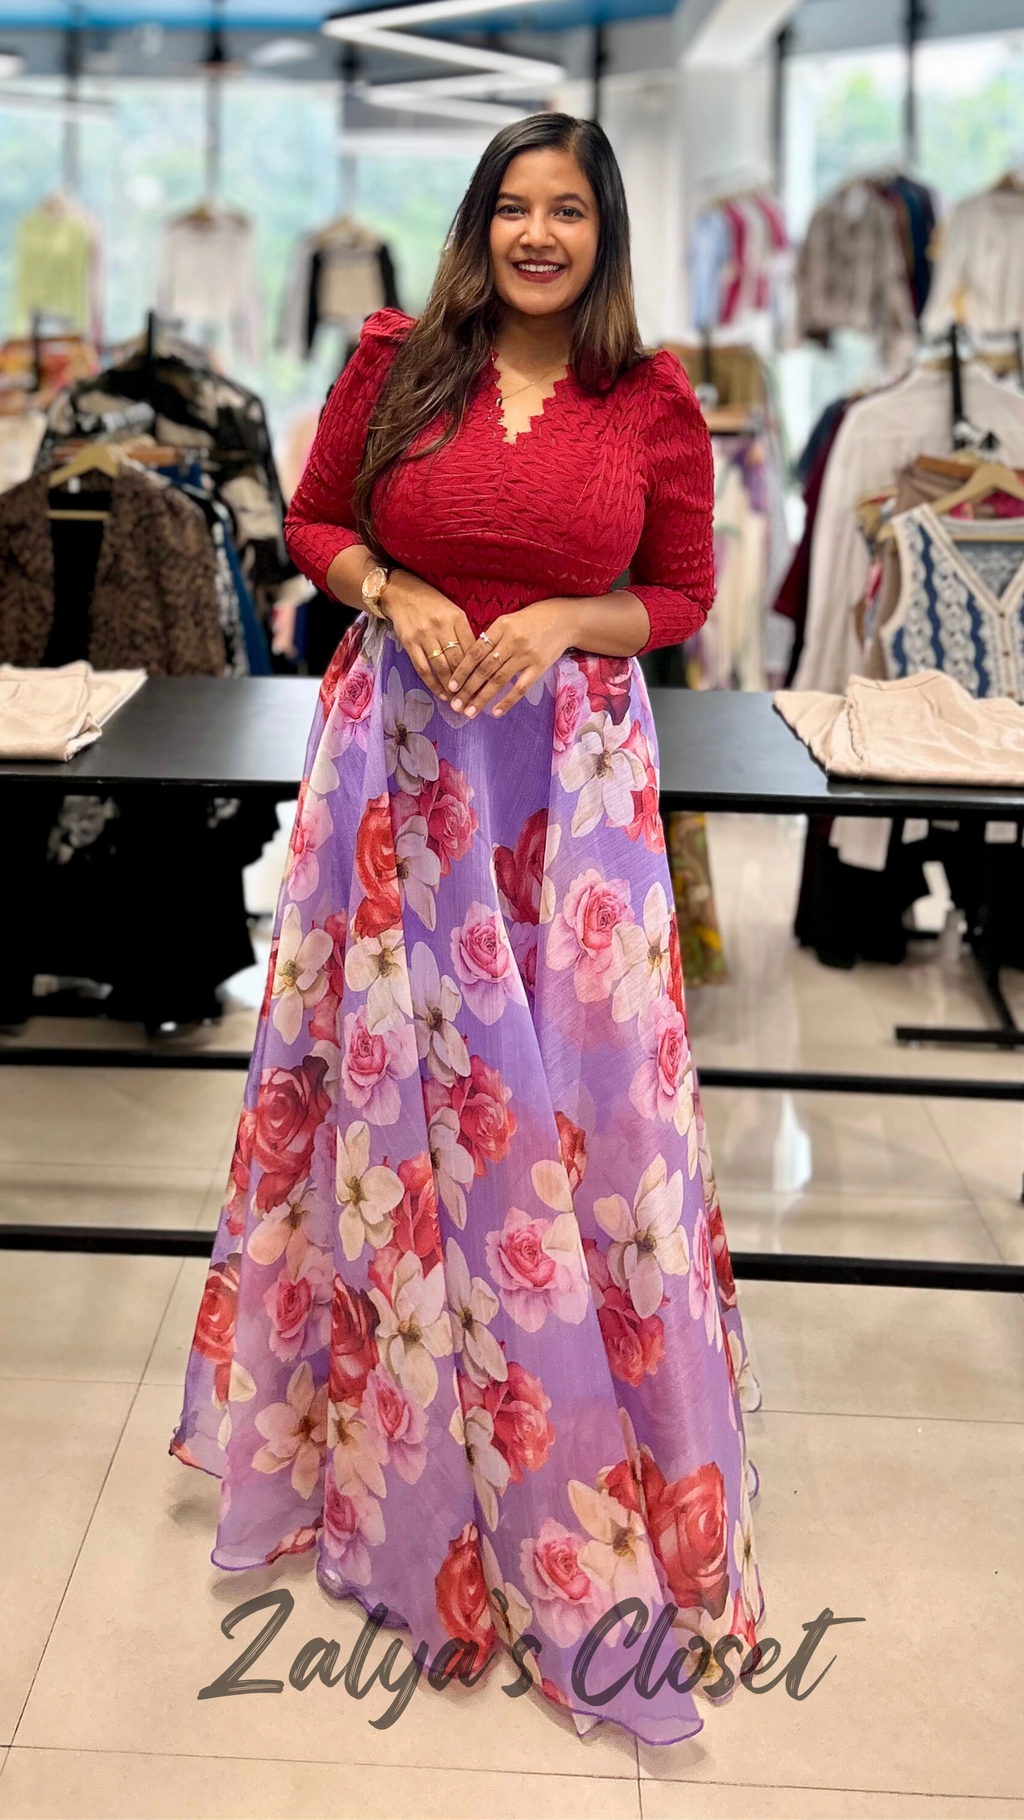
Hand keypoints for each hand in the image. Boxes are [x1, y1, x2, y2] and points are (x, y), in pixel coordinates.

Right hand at [382, 570, 474, 696]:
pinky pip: (422, 668)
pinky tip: (441, 694)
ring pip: (441, 667)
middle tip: (474, 699)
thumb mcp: (453, 611)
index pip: (472, 648)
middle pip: (458, 661)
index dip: (480, 669)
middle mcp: (441, 626)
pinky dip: (433, 684)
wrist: (401, 593)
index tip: (486, 685)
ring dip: (451, 686)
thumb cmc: (431, 603)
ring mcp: (424, 636)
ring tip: (459, 700)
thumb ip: (464, 632)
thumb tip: (476, 659)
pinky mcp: (410, 643)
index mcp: (457, 618)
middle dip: (467, 683)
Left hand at [447, 601, 577, 718]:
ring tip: (470, 712)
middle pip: (484, 669)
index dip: (462, 670)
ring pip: (499, 680)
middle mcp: (512, 641)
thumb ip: (491, 637)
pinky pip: (520, 688)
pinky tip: (495, 712)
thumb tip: (470, 659)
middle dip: (468, 689)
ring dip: (482, 698)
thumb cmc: (533, 619)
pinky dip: (507, 701)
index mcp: (501, 626)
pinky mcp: (539, 667)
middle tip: (455, 705)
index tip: (451, 686)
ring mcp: (526, 655)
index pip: (476, 652)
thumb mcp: (509, 620)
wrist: (565, 620)